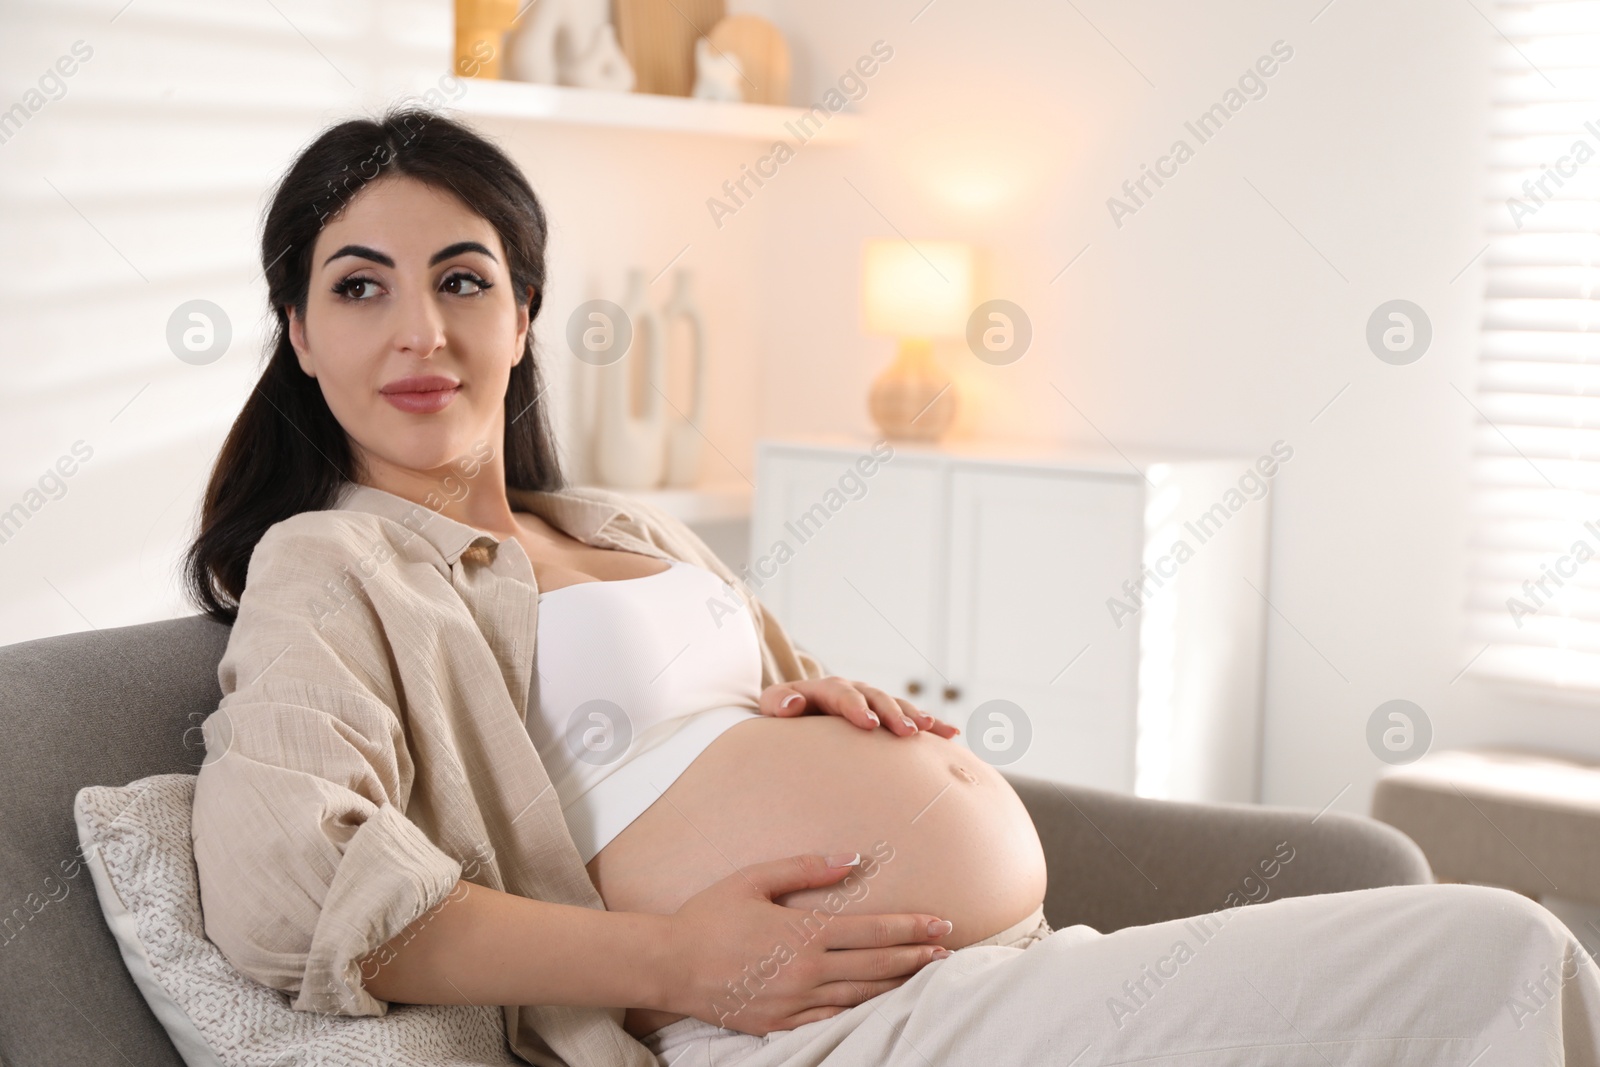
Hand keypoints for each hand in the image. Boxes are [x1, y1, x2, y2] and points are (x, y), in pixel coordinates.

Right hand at [658, 853, 954, 1034]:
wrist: (669, 965)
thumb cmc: (708, 916)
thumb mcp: (753, 880)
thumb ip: (806, 868)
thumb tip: (852, 859)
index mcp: (803, 933)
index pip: (872, 930)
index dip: (911, 928)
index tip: (941, 925)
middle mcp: (807, 971)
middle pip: (876, 964)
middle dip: (916, 956)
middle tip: (947, 951)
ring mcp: (796, 1002)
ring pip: (861, 994)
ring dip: (897, 984)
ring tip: (925, 975)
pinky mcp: (782, 1023)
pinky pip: (832, 1018)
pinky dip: (861, 1010)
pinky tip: (879, 1003)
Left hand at [759, 677, 959, 738]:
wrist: (795, 714)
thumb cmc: (782, 715)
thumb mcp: (772, 706)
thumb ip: (778, 703)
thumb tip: (792, 704)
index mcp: (826, 689)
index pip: (841, 693)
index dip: (855, 706)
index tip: (867, 724)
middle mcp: (854, 691)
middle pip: (875, 697)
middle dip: (891, 713)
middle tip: (904, 731)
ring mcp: (872, 702)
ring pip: (896, 705)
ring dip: (914, 716)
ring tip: (927, 730)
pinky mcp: (885, 717)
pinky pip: (911, 718)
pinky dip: (930, 725)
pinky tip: (951, 734)